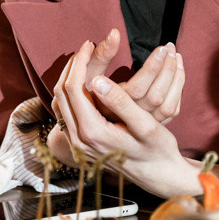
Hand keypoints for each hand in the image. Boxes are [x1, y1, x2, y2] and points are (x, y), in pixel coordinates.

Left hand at [50, 41, 198, 197]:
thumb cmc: (156, 149)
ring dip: (70, 79)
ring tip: (84, 60)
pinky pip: (67, 113)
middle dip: (72, 67)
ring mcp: (78, 144)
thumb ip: (121, 102)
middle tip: (86, 48)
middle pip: (62, 94)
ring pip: (61, 103)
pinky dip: (72, 93)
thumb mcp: (145, 125)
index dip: (80, 62)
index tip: (90, 44)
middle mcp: (79, 140)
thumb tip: (98, 80)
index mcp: (93, 133)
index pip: (74, 88)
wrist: (157, 175)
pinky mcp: (81, 144)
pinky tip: (85, 83)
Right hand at [83, 29, 183, 123]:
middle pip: (155, 97)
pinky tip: (178, 72)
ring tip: (176, 55)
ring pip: (167, 106)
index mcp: (111, 107)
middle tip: (170, 47)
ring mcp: (141, 126)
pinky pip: (172, 110)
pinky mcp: (151, 125)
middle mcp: (127, 120)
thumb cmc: (85, 92)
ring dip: (176, 78)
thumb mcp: (87, 72)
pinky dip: (178, 90)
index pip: (136, 89)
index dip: (151, 68)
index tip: (161, 48)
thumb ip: (101, 54)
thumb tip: (115, 33)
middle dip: (167, 70)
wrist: (89, 121)